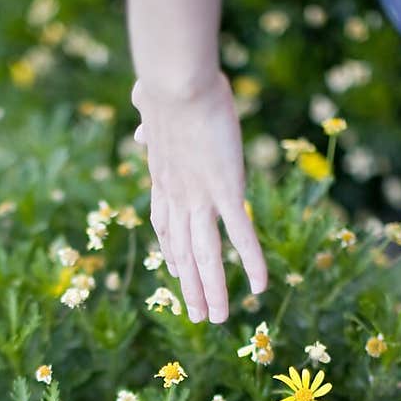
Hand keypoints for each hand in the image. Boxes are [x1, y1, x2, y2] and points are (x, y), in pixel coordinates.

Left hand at [131, 70, 267, 323]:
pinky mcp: (226, 190)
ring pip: (205, 256)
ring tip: (217, 319)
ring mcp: (200, 198)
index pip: (164, 224)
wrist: (175, 80)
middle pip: (182, 253)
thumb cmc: (165, 82)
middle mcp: (177, 197)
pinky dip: (250, 263)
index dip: (169, 250)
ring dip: (212, 291)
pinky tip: (259, 287)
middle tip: (196, 316)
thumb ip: (148, 112)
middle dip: (189, 287)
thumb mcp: (152, 101)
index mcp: (162, 177)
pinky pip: (240, 235)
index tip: (174, 270)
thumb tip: (140, 110)